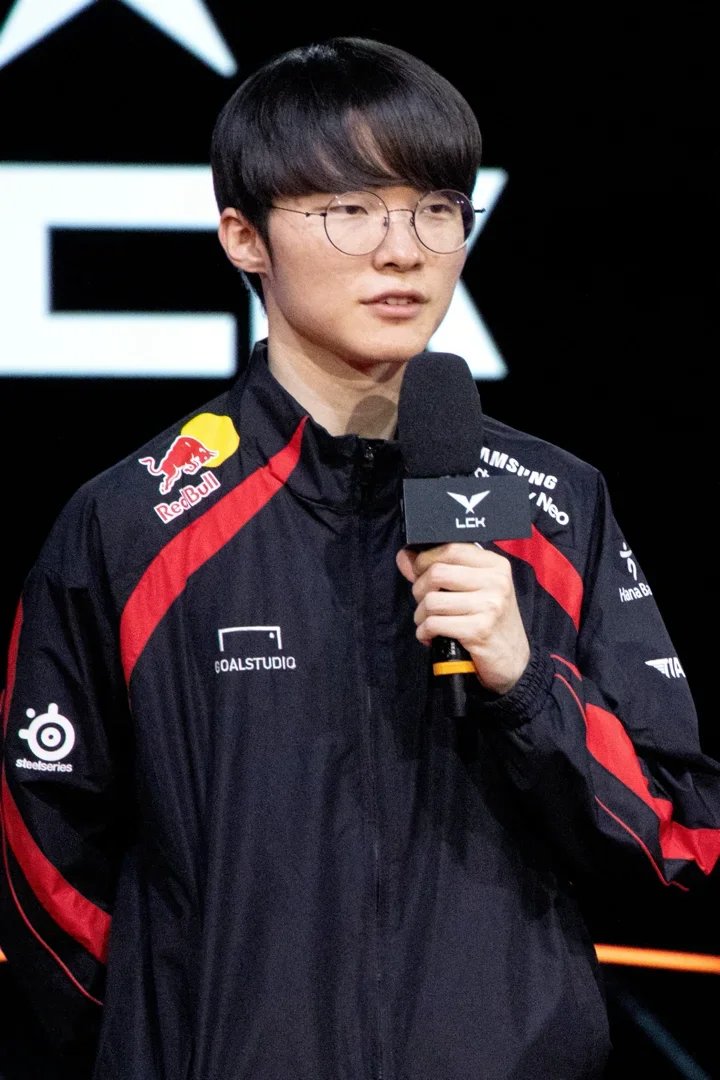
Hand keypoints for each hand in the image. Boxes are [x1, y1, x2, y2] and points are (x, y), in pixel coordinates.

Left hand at [396, 543, 529, 695]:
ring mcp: (489, 606)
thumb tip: (405, 556)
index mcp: (495, 565)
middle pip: (437, 573)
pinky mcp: (479, 630)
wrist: (512, 660)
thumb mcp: (473, 588)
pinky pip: (434, 624)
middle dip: (419, 589)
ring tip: (428, 622)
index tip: (418, 573)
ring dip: (421, 615)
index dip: (425, 560)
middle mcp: (495, 582)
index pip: (450, 549)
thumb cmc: (489, 620)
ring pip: (432, 600)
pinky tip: (431, 636)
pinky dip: (425, 632)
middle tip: (424, 603)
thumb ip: (440, 569)